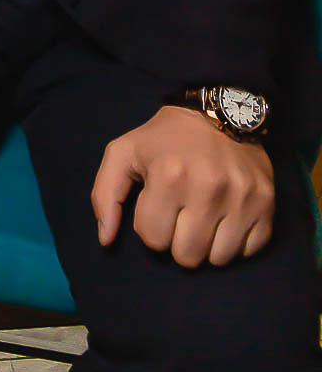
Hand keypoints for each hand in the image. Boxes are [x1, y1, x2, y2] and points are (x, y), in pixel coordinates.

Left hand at [91, 105, 273, 266]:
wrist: (219, 111)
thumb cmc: (166, 138)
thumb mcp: (124, 152)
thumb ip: (105, 194)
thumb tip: (105, 241)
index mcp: (168, 175)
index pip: (153, 240)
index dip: (151, 226)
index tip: (158, 206)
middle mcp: (208, 188)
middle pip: (187, 257)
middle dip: (178, 241)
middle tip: (181, 215)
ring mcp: (242, 198)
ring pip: (218, 260)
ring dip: (208, 245)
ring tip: (203, 217)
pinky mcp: (267, 205)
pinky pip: (249, 251)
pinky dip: (236, 242)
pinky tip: (227, 217)